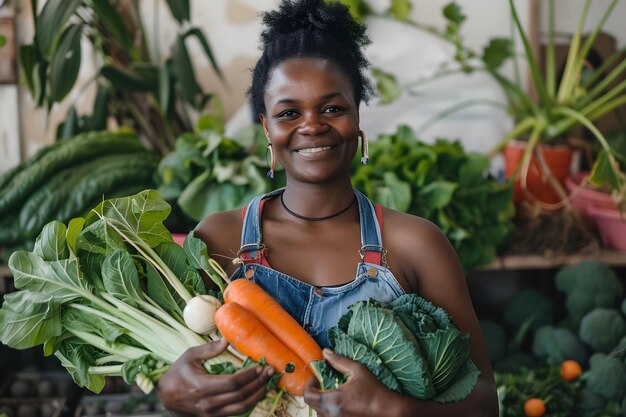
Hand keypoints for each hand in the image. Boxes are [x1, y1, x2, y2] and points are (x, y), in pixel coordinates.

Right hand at [157, 339, 274, 416]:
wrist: (166, 395)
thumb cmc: (178, 372)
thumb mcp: (190, 356)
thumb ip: (210, 348)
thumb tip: (228, 338)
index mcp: (201, 386)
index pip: (232, 383)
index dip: (249, 375)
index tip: (260, 366)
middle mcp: (207, 402)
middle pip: (240, 395)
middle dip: (258, 383)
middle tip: (270, 372)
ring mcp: (210, 412)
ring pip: (240, 407)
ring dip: (257, 395)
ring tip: (268, 383)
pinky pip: (235, 413)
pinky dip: (249, 403)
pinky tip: (257, 393)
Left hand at [304, 349, 393, 416]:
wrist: (388, 410)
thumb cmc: (375, 391)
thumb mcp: (358, 371)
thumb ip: (339, 361)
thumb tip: (326, 352)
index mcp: (334, 400)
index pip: (308, 395)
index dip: (309, 385)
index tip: (316, 378)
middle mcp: (332, 414)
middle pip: (312, 404)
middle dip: (314, 392)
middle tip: (322, 384)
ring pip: (319, 413)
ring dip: (321, 402)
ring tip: (331, 394)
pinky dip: (328, 411)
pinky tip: (338, 403)